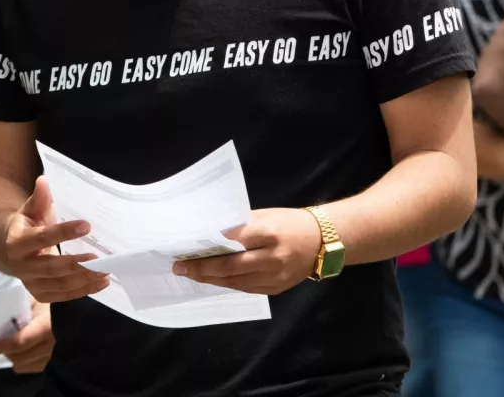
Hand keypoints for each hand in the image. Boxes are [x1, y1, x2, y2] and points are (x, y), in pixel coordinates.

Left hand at [0, 300, 53, 372]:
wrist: (73, 312)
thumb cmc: (52, 303)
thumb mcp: (36, 299)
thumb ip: (20, 306)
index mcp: (46, 327)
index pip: (19, 342)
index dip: (0, 346)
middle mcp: (51, 345)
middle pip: (19, 356)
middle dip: (4, 350)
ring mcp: (53, 356)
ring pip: (23, 364)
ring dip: (13, 355)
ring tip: (12, 343)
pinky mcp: (54, 362)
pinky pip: (31, 367)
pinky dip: (23, 361)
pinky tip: (23, 350)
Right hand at [4, 176, 109, 302]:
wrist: (10, 250)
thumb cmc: (27, 225)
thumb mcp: (31, 210)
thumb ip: (40, 198)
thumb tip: (44, 180)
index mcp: (18, 242)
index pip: (43, 238)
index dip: (64, 232)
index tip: (87, 226)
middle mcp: (22, 266)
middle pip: (51, 268)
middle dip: (76, 263)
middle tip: (99, 257)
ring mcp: (30, 283)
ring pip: (60, 285)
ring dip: (84, 278)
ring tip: (106, 270)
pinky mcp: (40, 294)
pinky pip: (64, 295)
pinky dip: (84, 290)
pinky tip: (102, 282)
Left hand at [172, 208, 322, 294]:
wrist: (323, 240)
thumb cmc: (290, 222)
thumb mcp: (266, 215)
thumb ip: (241, 226)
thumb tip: (211, 234)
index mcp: (268, 234)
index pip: (231, 243)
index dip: (207, 248)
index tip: (186, 249)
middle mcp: (271, 258)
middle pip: (229, 267)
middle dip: (201, 268)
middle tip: (180, 268)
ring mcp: (274, 277)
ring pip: (235, 282)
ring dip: (210, 279)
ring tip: (192, 274)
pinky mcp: (275, 289)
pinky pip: (245, 288)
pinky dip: (227, 284)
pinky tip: (213, 279)